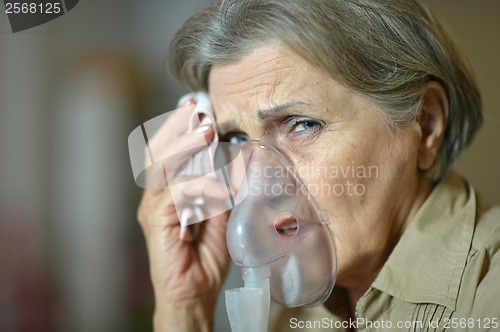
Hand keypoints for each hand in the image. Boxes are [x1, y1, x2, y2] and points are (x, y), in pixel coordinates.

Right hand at [137, 102, 230, 331]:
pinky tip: (216, 186)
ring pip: (164, 165)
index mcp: (170, 191)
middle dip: (179, 127)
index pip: (170, 151)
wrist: (194, 290)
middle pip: (160, 150)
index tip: (198, 109)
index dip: (181, 128)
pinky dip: (198, 185)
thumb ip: (220, 188)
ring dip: (186, 145)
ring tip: (205, 129)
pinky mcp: (157, 219)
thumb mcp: (220, 213)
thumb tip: (234, 161)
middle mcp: (157, 194)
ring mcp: (154, 205)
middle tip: (197, 109)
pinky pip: (177, 193)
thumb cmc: (206, 254)